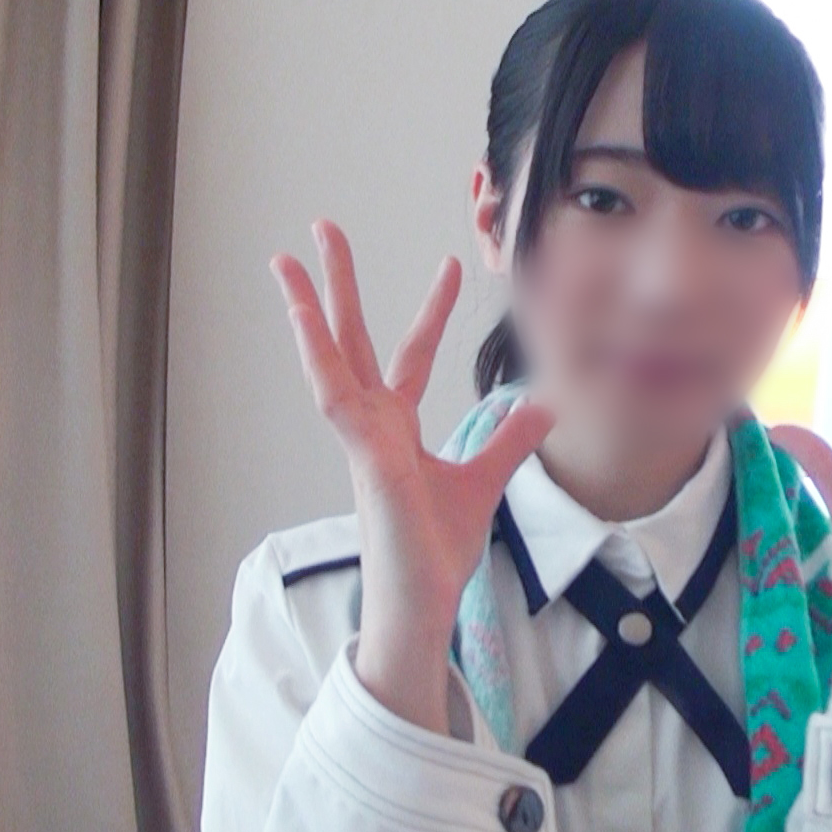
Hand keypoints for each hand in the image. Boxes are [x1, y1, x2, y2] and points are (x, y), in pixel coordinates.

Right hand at [272, 220, 553, 731]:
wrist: (421, 602)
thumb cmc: (436, 552)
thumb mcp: (485, 481)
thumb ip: (507, 440)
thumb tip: (545, 405)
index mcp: (395, 430)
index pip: (409, 356)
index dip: (428, 312)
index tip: (447, 266)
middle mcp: (372, 426)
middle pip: (350, 340)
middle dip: (336, 286)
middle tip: (320, 230)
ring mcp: (361, 439)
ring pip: (327, 359)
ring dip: (306, 307)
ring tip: (286, 258)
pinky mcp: (363, 458)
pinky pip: (333, 398)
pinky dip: (317, 358)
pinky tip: (304, 319)